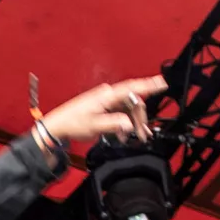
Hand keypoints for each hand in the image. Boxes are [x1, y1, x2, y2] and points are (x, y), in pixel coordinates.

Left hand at [35, 75, 170, 148]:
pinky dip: (124, 122)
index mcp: (106, 95)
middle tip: (143, 134)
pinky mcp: (104, 106)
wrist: (57, 126)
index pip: (131, 87)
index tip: (162, 82)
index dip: (149, 84)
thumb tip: (130, 125)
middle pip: (133, 102)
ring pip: (128, 108)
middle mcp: (107, 95)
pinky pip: (120, 112)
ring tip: (134, 137)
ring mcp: (106, 100)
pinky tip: (123, 133)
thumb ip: (115, 124)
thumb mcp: (95, 126)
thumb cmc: (72, 124)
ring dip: (133, 122)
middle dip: (140, 118)